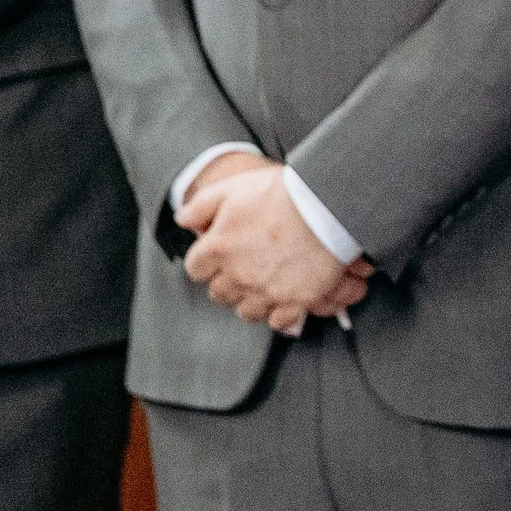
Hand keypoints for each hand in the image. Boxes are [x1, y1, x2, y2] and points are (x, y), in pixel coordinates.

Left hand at [178, 153, 371, 332]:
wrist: (327, 206)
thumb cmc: (282, 194)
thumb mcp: (232, 189)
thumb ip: (201, 206)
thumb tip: (183, 221)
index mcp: (219, 248)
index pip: (196, 270)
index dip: (206, 264)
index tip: (216, 260)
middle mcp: (239, 274)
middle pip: (220, 294)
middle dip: (227, 284)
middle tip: (242, 273)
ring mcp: (268, 290)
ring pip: (247, 312)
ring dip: (250, 302)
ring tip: (262, 290)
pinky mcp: (297, 300)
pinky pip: (278, 321)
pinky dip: (278, 315)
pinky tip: (283, 303)